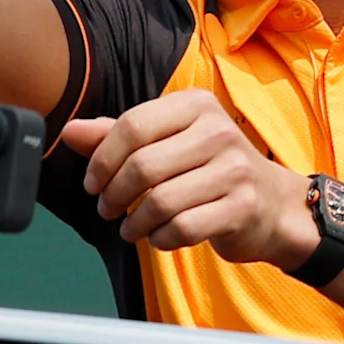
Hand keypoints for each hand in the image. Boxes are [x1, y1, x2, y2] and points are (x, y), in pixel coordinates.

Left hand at [63, 88, 325, 268]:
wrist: (273, 204)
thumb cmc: (210, 169)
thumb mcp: (168, 142)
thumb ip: (118, 136)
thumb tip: (70, 132)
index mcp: (197, 105)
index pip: (133, 125)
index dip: (102, 159)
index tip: (93, 182)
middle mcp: (219, 131)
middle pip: (143, 165)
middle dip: (113, 194)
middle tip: (107, 208)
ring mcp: (235, 169)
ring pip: (160, 201)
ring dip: (134, 222)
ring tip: (130, 227)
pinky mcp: (242, 207)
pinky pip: (183, 228)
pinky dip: (160, 238)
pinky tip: (159, 236)